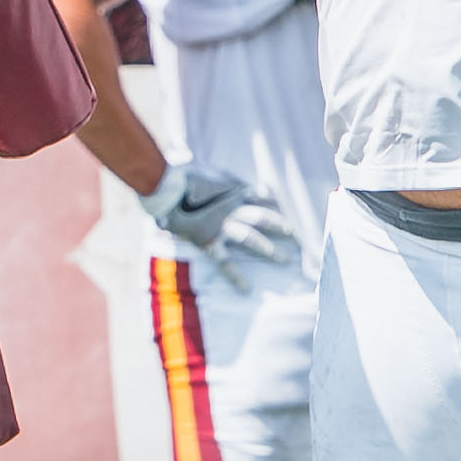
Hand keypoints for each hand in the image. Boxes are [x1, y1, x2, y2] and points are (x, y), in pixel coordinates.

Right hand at [141, 160, 302, 280]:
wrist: (165, 188)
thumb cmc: (183, 176)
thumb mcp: (208, 171)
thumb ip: (224, 179)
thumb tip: (235, 183)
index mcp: (232, 191)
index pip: (259, 196)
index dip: (273, 201)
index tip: (283, 207)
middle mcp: (231, 209)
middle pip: (262, 218)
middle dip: (280, 226)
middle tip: (295, 234)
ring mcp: (221, 226)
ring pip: (250, 239)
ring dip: (269, 250)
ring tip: (285, 260)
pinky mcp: (208, 241)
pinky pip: (224, 262)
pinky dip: (235, 276)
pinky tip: (246, 288)